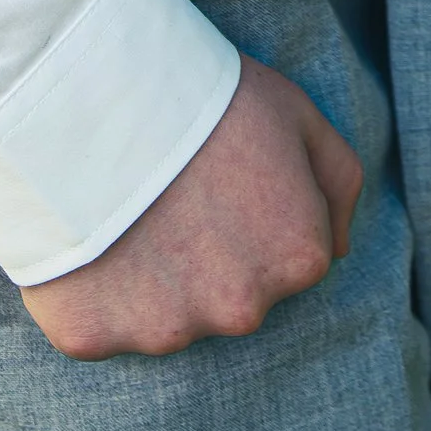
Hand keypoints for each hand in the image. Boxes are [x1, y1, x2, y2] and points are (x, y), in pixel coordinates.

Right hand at [18, 58, 362, 358]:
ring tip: (126, 206)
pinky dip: (94, 292)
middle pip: (230, 294)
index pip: (289, 257)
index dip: (252, 213)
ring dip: (150, 276)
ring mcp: (168, 329)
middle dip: (207, 255)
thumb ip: (338, 182)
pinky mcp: (96, 336)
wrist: (94, 93)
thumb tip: (342, 249)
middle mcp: (242, 308)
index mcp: (298, 257)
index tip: (219, 178)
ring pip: (166, 313)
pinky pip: (99, 324)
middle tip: (173, 194)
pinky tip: (87, 236)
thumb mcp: (297, 113)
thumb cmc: (204, 95)